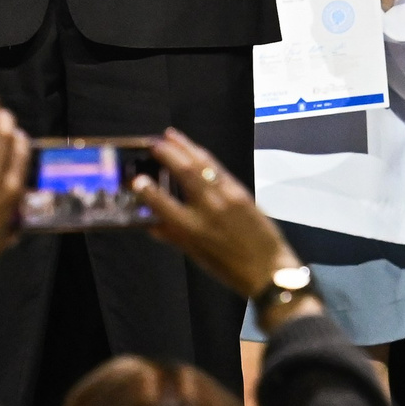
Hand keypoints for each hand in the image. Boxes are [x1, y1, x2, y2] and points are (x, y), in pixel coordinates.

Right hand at [129, 130, 302, 301]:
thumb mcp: (196, 255)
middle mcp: (208, 208)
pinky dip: (203, 156)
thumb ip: (173, 236)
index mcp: (192, 229)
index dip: (146, 190)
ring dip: (184, 146)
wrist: (269, 269)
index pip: (162, 203)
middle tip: (152, 143)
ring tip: (170, 135)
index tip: (136, 179)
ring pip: (202, 164)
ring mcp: (226, 197)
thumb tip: (151, 224)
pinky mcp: (241, 192)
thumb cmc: (229, 268)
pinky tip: (195, 149)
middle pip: (183, 172)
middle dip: (166, 153)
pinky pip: (218, 169)